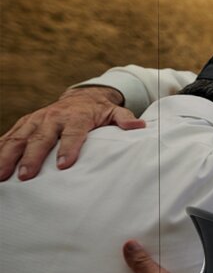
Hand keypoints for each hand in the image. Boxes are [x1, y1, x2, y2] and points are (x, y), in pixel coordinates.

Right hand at [0, 86, 144, 180]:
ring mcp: (35, 120)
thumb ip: (125, 119)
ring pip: (18, 138)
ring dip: (7, 156)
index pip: (72, 133)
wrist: (82, 96)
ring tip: (0, 176)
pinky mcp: (24, 124)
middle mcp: (52, 117)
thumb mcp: (115, 112)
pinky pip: (8, 137)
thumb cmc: (100, 111)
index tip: (64, 165)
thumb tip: (139, 126)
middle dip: (33, 157)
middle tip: (26, 176)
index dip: (68, 147)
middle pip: (41, 138)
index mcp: (76, 117)